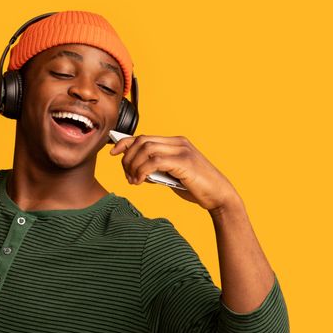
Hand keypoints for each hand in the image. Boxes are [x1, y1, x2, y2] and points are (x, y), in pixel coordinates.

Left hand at [109, 134, 240, 209]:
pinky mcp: (183, 162)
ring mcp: (181, 150)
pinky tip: (141, 181)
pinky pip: (154, 162)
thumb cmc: (197, 187)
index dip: (125, 143)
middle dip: (128, 158)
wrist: (219, 196)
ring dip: (134, 165)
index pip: (144, 136)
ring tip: (134, 181)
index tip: (113, 152)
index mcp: (176, 142)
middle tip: (127, 175)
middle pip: (142, 141)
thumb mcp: (173, 175)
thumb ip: (157, 169)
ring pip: (146, 149)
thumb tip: (136, 171)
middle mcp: (178, 142)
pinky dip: (142, 171)